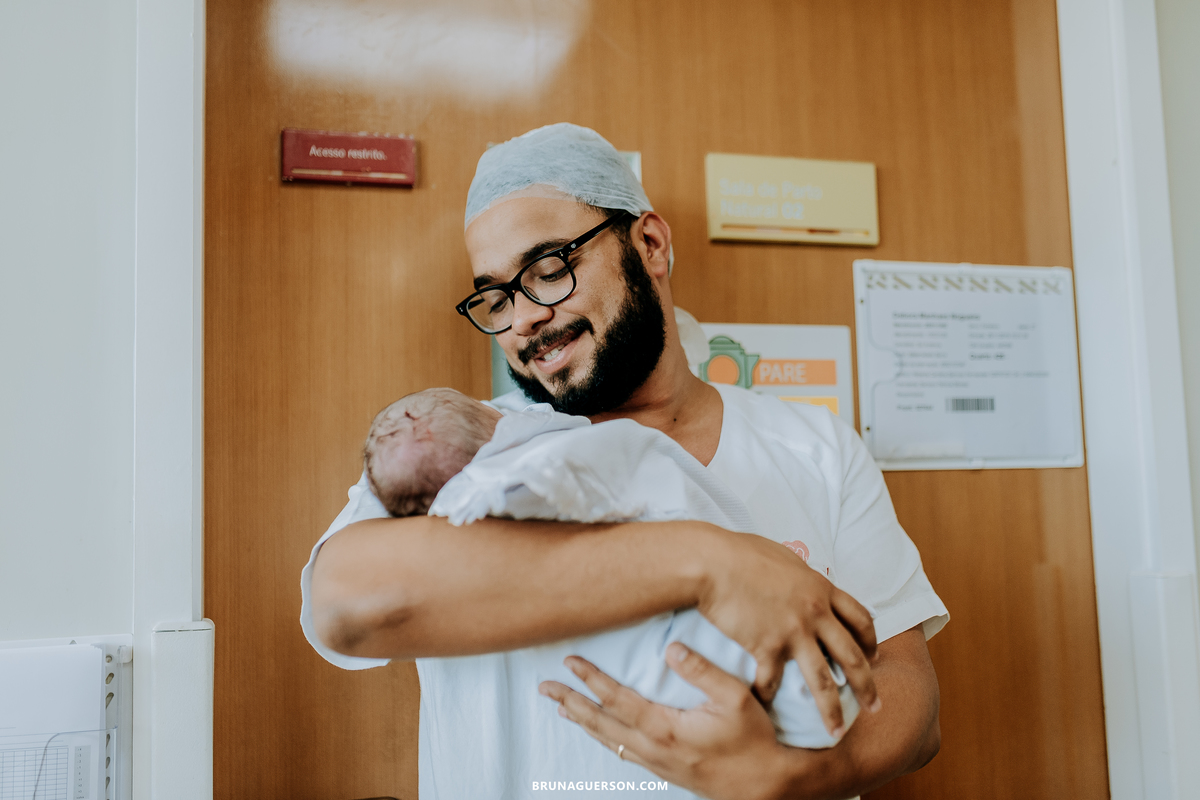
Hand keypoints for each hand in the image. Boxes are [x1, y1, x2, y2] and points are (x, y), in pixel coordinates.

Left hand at [540, 643, 793, 799]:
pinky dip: (605, 740)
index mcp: (666, 729)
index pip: (617, 700)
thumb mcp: (736, 698)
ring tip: (561, 709)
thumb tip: (670, 648)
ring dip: (583, 722)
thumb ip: (702, 671)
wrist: (767, 786)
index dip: (591, 679)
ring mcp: (658, 763)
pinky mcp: (666, 771)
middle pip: (602, 724)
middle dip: (571, 703)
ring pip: (610, 741)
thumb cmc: (754, 740)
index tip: (570, 662)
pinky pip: (625, 753)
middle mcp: (654, 749)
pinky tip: (602, 734)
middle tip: (545, 688)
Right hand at [700, 531, 879, 735]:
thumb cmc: (741, 553)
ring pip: (823, 680)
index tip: (873, 657)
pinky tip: (766, 705)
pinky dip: (769, 695)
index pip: (860, 618)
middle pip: (852, 656)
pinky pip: (773, 681)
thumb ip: (799, 576)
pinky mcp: (767, 647)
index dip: (870, 641)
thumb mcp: (783, 558)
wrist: (713, 564)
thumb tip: (802, 581)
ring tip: (837, 731)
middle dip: (867, 685)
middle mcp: (815, 613)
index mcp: (821, 589)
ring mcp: (793, 632)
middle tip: (875, 706)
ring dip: (832, 709)